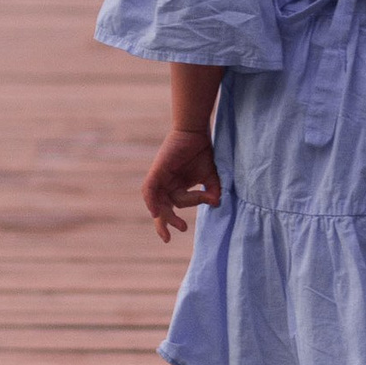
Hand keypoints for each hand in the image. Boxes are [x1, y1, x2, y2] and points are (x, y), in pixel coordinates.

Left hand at [143, 128, 221, 242]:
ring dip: (162, 216)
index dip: (180, 216)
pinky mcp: (157, 172)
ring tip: (172, 227)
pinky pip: (149, 190)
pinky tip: (155, 213)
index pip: (176, 206)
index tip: (193, 221)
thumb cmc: (202, 151)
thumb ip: (212, 191)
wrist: (195, 131)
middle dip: (167, 223)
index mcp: (176, 187)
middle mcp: (166, 184)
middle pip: (162, 209)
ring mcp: (160, 178)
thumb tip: (217, 204)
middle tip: (175, 233)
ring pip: (156, 202)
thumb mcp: (210, 176)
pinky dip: (151, 202)